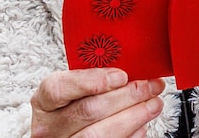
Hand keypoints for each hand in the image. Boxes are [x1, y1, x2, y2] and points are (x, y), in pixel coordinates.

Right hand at [30, 68, 164, 137]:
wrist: (68, 133)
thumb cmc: (73, 106)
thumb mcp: (75, 89)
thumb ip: (95, 78)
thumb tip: (133, 68)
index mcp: (44, 102)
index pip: (58, 89)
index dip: (92, 81)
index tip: (121, 76)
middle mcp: (49, 128)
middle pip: (88, 111)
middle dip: (126, 96)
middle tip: (150, 87)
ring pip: (99, 134)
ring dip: (134, 117)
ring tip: (153, 104)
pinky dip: (131, 134)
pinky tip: (142, 124)